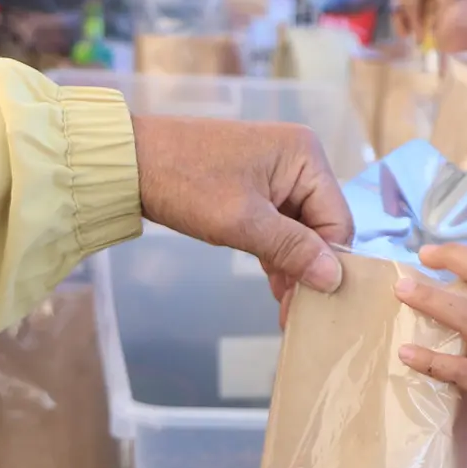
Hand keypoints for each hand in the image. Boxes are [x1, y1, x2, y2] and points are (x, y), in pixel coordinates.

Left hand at [133, 117, 350, 299]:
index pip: (337, 220)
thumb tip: (333, 279)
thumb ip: (292, 250)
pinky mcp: (257, 187)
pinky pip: (279, 225)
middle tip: (295, 310)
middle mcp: (299, 160)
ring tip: (284, 306)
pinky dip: (276, 253)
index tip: (313, 302)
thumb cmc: (186, 182)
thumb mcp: (242, 222)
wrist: (130, 162)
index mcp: (305, 157)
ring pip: (300, 230)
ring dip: (292, 265)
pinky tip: (274, 284)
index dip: (327, 263)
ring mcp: (277, 173)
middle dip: (308, 267)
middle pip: (321, 226)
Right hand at [390, 0, 466, 42]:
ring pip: (405, 3)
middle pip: (404, 6)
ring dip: (413, 17)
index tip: (421, 42)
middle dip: (412, 24)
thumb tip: (442, 27)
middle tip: (419, 42)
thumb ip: (445, 1)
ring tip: (419, 34)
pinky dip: (416, 8)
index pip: (411, 5)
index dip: (416, 25)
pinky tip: (423, 19)